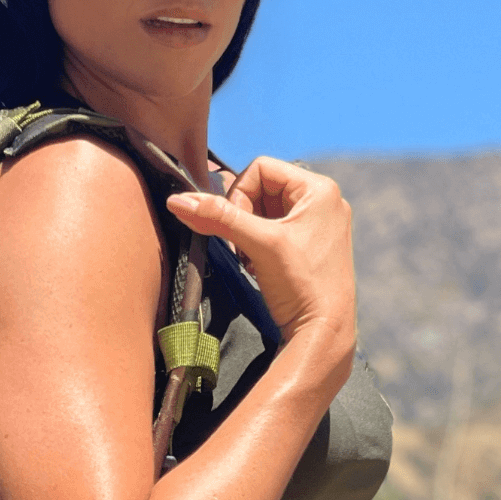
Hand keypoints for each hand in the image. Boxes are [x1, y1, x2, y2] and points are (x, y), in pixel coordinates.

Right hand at [166, 157, 355, 352]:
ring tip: (253, 258)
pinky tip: (260, 265)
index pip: (261, 168)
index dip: (240, 193)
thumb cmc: (302, 284)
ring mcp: (317, 223)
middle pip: (261, 188)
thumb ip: (218, 217)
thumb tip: (177, 199)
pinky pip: (272, 228)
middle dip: (243, 216)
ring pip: (263, 209)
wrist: (322, 332)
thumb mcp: (258, 244)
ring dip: (247, 232)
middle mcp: (322, 200)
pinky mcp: (310, 243)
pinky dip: (257, 244)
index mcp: (319, 189)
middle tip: (243, 245)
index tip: (238, 226)